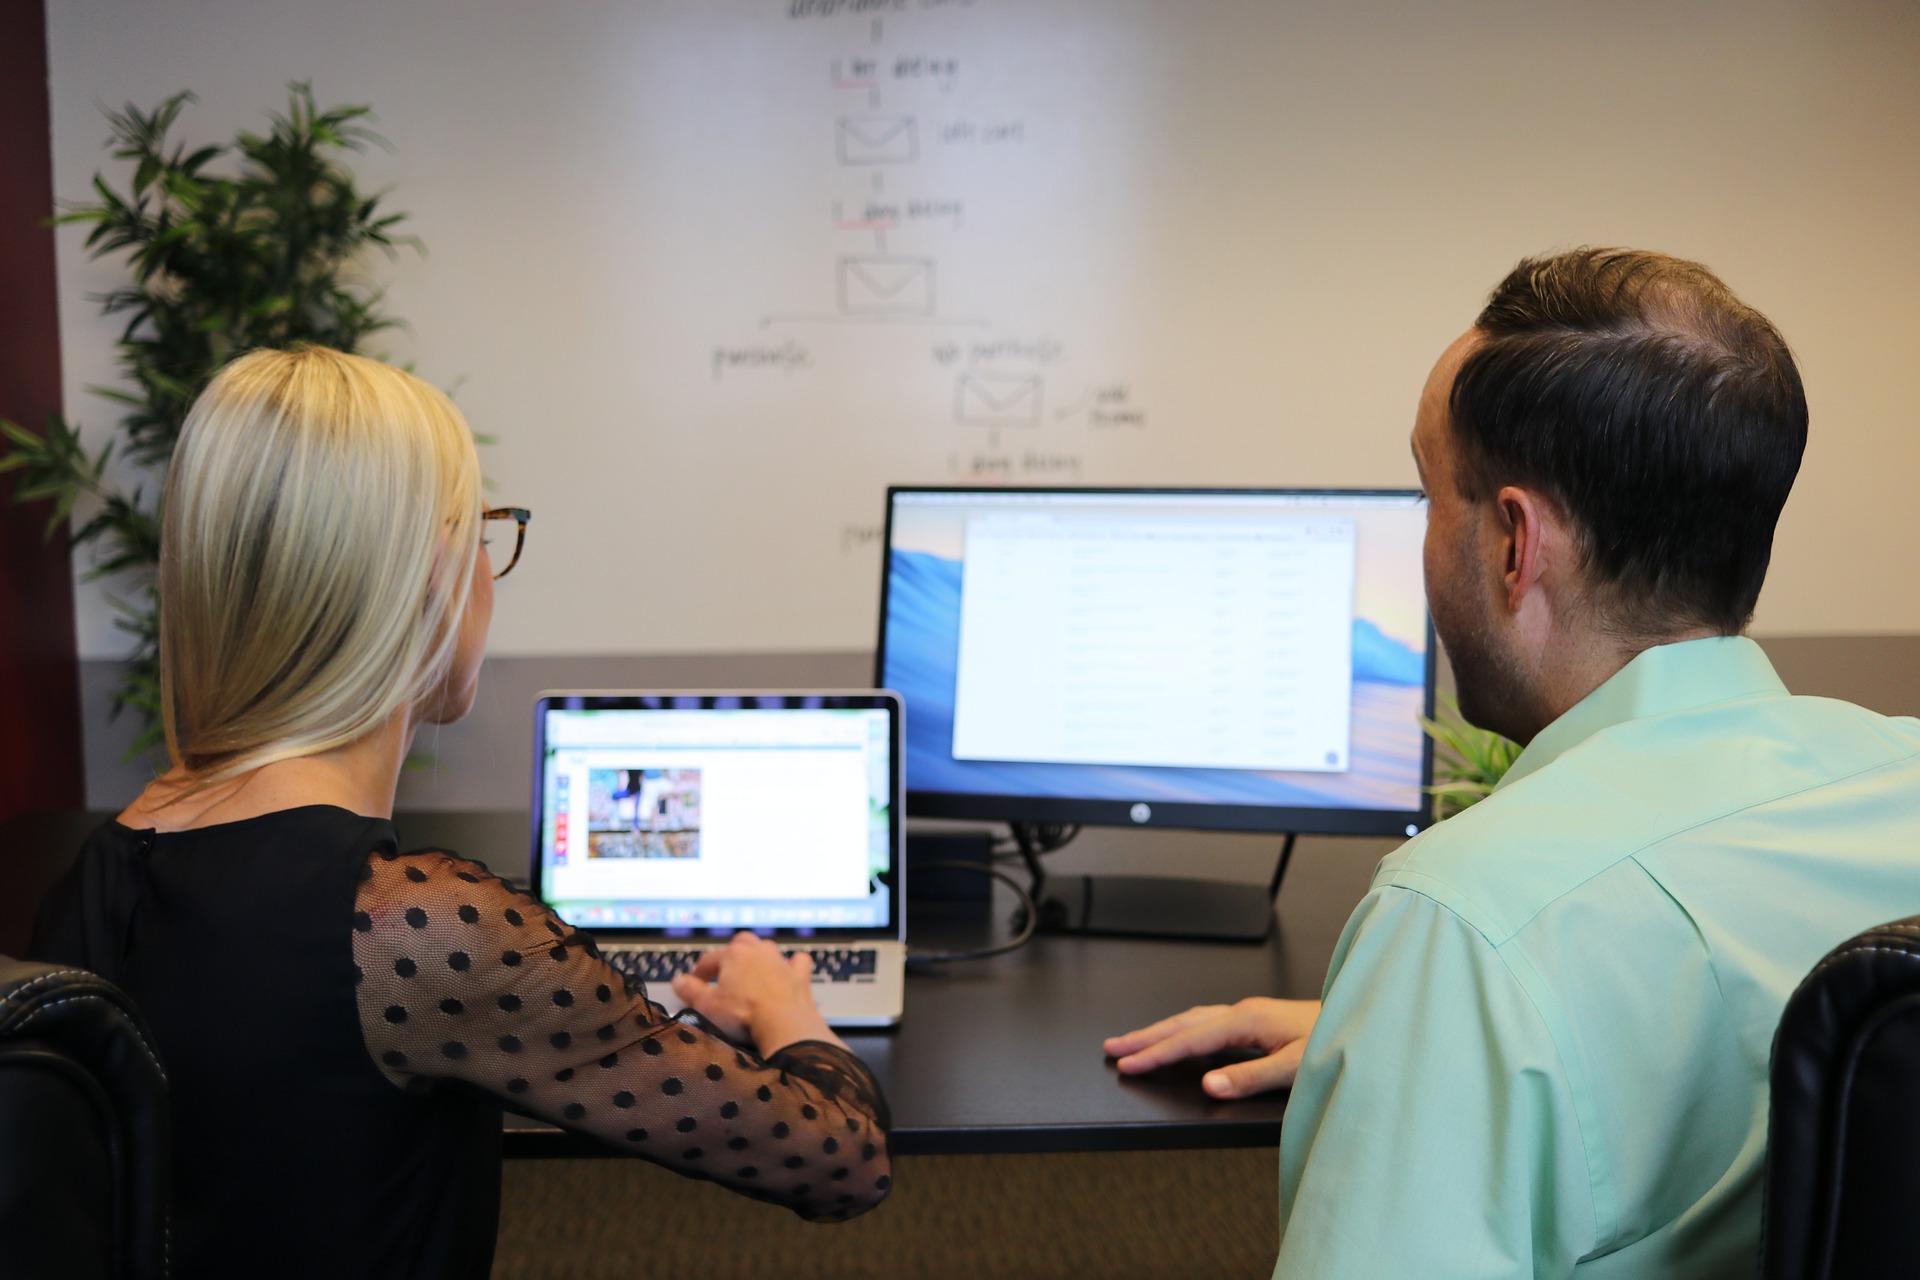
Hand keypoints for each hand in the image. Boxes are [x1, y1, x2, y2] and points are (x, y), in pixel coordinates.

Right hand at [670, 932, 840, 1057]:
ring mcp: (781, 962)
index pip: (710, 959)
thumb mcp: (707, 1005)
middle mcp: (759, 952)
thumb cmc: (744, 1015)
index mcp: (734, 955)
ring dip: (759, 958)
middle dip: (731, 955)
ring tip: (751, 973)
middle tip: (724, 972)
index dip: (700, 972)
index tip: (695, 983)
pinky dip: (792, 965)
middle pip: (741, 944)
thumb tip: (678, 981)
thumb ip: (690, 991)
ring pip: (768, 949)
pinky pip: (797, 962)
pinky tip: (789, 972)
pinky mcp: (799, 976)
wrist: (783, 1024)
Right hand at [1103, 998, 1320, 1099]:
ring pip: (1192, 1019)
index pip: (1190, 1039)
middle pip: (1182, 1023)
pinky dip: (1182, 1030)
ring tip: (1133, 1042)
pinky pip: (1206, 1022)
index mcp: (1246, 1020)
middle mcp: (1243, 1012)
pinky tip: (1180, 1037)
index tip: (1127, 1064)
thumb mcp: (1296, 1067)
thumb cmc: (1336, 1042)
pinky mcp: (1255, 1020)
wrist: (1363, 1018)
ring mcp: (1248, 1014)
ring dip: (1160, 1031)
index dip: (1156, 1053)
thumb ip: (1250, 1077)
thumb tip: (1209, 1085)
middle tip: (1111, 1047)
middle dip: (1145, 1036)